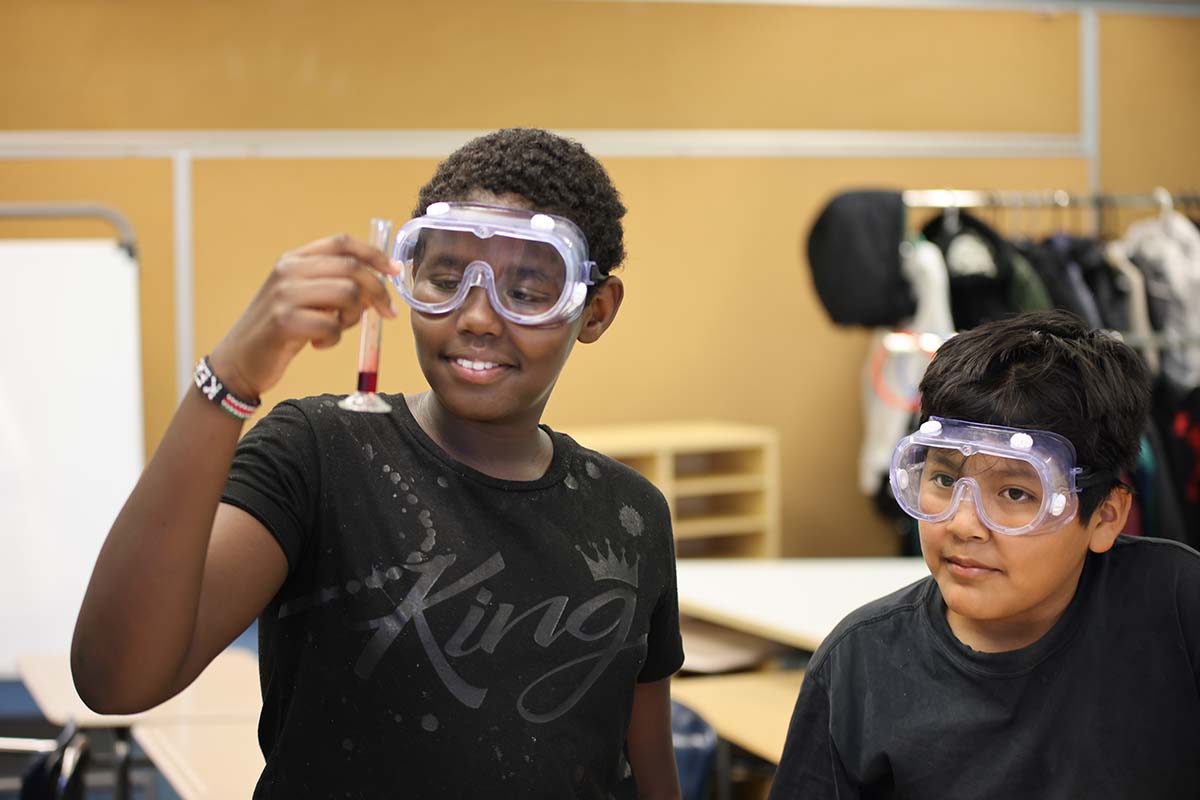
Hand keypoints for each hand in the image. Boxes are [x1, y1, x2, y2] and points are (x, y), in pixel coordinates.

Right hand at [209, 234, 399, 398]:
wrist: (238, 360)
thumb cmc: (278, 331)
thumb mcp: (304, 300)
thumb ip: (334, 288)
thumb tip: (378, 286)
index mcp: (295, 260)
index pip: (342, 243)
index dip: (374, 255)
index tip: (395, 271)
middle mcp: (288, 271)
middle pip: (352, 269)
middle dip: (377, 292)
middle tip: (385, 314)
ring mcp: (285, 295)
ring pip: (347, 294)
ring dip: (354, 317)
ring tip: (338, 329)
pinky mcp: (284, 321)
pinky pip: (332, 325)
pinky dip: (334, 338)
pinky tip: (319, 343)